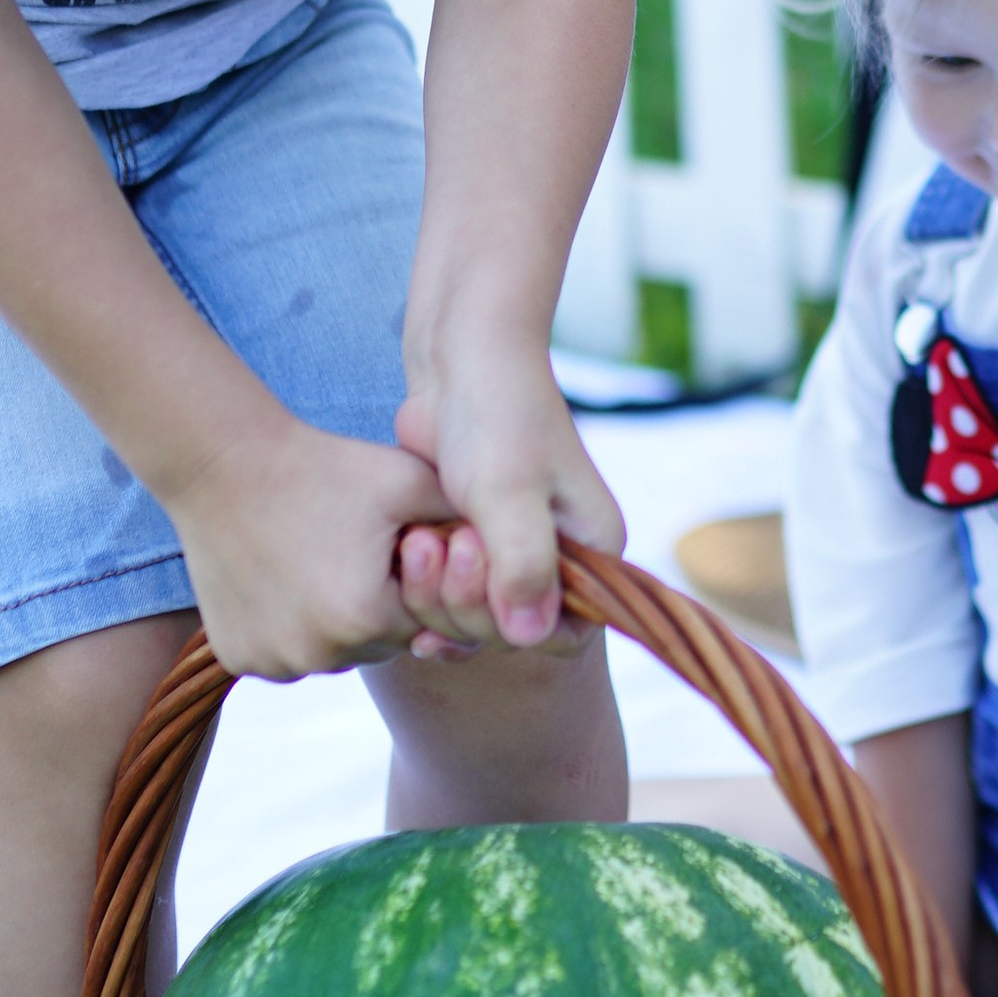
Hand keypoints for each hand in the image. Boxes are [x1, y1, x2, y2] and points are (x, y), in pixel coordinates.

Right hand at [164, 414, 452, 682]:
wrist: (222, 462)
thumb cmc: (326, 466)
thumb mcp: (410, 482)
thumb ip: (470, 518)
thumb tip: (522, 551)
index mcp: (370, 617)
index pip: (423, 620)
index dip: (414, 582)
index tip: (392, 543)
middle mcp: (320, 656)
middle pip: (378, 643)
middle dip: (378, 605)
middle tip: (351, 549)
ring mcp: (274, 663)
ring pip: (331, 652)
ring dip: (334, 621)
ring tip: (316, 558)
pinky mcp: (237, 660)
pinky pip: (284, 653)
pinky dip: (289, 626)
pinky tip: (281, 576)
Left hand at [390, 354, 624, 655]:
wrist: (463, 356)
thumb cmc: (497, 414)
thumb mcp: (509, 491)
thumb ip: (522, 566)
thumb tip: (528, 639)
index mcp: (593, 547)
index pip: (568, 632)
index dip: (519, 629)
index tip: (483, 583)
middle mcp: (558, 557)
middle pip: (511, 631)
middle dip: (468, 603)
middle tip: (445, 544)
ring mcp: (510, 550)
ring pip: (472, 619)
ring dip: (437, 595)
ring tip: (418, 541)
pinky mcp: (470, 541)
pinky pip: (446, 596)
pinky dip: (422, 592)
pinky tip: (404, 571)